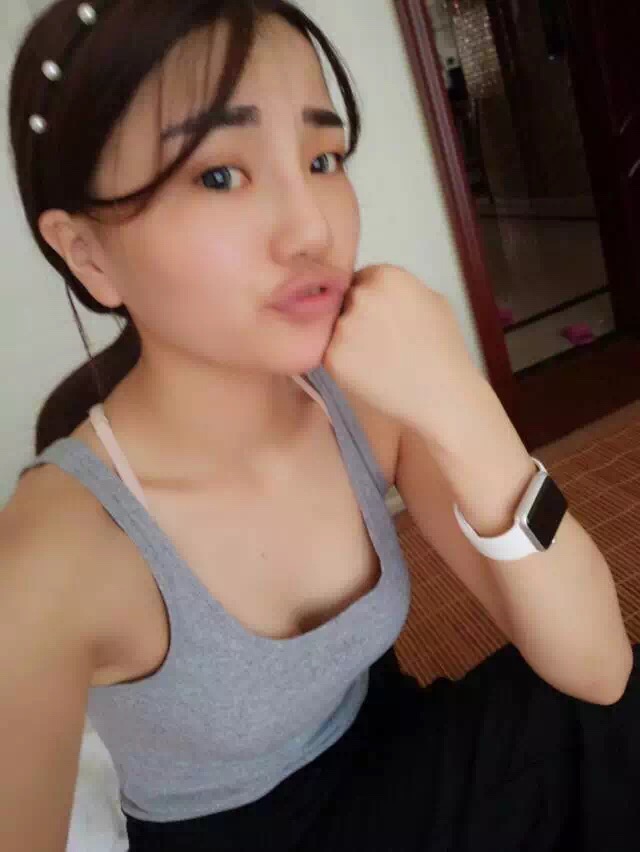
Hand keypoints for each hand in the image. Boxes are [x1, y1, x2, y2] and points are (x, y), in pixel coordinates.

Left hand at [324, 264, 533, 533]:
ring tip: (377, 360)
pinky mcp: (332, 357)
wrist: (443, 395)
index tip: (381, 322)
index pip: (360, 279)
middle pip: (344, 301)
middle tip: (378, 343)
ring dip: (346, 341)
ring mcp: (344, 327)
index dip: (369, 302)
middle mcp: (361, 296)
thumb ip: (398, 286)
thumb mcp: (432, 300)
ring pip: (333, 328)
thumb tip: (372, 286)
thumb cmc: (444, 349)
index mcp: (386, 275)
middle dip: (355, 318)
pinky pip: (329, 354)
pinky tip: (369, 374)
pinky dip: (343, 364)